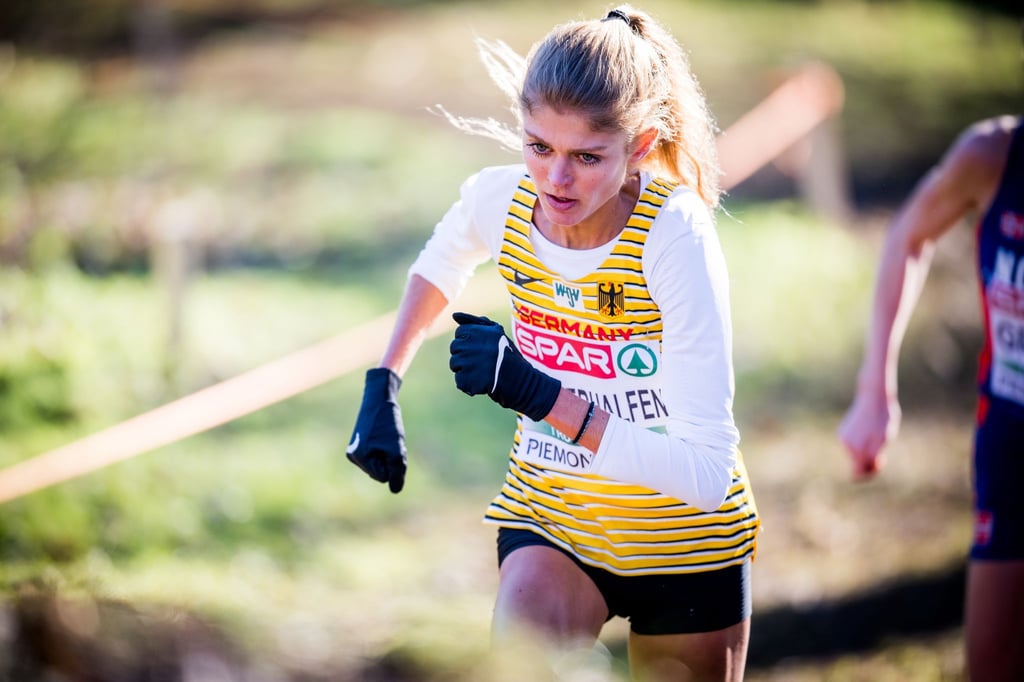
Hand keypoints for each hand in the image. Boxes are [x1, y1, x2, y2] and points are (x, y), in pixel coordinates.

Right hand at [346, 367, 406, 492]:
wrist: (379, 399)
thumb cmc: (388, 423)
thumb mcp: (397, 449)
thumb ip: (397, 472)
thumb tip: (395, 490)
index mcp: (360, 458)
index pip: (383, 477)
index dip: (394, 464)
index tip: (393, 446)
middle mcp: (353, 457)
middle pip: (381, 472)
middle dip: (390, 460)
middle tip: (391, 441)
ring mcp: (354, 451)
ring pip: (379, 465)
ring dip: (387, 454)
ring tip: (386, 437)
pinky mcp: (358, 445)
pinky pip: (376, 457)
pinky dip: (383, 449)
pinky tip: (382, 435)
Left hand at [449, 312, 560, 421]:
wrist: (522, 380)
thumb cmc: (508, 354)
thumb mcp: (496, 332)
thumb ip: (474, 321)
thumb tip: (455, 315)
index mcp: (477, 331)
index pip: (460, 333)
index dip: (470, 342)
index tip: (482, 348)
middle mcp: (471, 345)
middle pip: (455, 349)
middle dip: (466, 355)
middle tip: (483, 361)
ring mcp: (468, 364)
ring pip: (455, 365)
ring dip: (466, 369)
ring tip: (484, 371)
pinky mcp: (468, 380)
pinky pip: (460, 381)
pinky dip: (469, 384)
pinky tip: (483, 382)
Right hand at [837, 391, 900, 479]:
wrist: (873, 398)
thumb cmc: (882, 419)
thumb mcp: (884, 440)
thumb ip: (875, 456)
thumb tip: (868, 467)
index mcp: (857, 450)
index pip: (858, 474)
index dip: (869, 473)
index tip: (879, 463)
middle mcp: (847, 446)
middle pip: (856, 463)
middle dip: (868, 461)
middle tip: (882, 450)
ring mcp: (843, 438)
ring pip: (855, 453)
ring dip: (865, 450)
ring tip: (875, 436)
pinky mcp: (842, 431)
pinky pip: (852, 444)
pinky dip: (860, 442)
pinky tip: (867, 430)